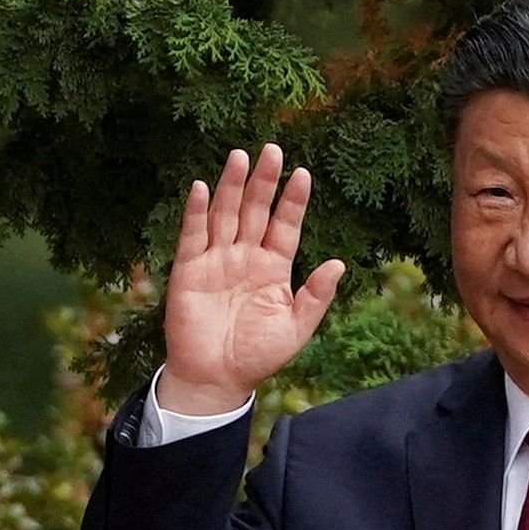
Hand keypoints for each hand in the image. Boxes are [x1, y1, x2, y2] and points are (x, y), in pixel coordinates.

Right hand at [158, 142, 346, 414]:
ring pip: (226, 215)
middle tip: (272, 149)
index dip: (293, 201)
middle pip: (256, 211)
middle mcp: (245, 257)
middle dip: (264, 181)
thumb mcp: (296, 328)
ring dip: (232, 186)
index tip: (303, 174)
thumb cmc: (257, 356)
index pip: (286, 226)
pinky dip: (197, 212)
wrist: (216, 379)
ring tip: (240, 157)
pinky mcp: (189, 270)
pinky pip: (193, 235)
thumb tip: (339, 263)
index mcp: (274, 268)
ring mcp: (216, 260)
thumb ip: (316, 296)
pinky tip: (203, 188)